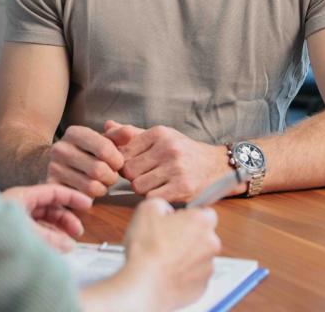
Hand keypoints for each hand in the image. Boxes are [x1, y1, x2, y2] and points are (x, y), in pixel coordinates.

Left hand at [1, 183, 91, 252]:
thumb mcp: (28, 232)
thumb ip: (51, 238)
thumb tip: (69, 244)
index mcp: (21, 196)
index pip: (52, 191)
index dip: (72, 196)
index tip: (88, 203)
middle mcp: (18, 204)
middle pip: (49, 208)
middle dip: (65, 219)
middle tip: (78, 232)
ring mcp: (14, 217)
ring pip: (42, 222)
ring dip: (57, 232)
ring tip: (68, 244)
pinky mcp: (10, 230)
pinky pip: (34, 231)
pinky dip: (46, 238)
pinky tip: (55, 247)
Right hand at [46, 125, 125, 197]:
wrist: (60, 164)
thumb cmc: (87, 152)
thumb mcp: (102, 140)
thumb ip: (117, 136)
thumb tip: (130, 132)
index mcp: (74, 133)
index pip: (104, 149)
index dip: (117, 160)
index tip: (117, 162)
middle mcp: (60, 149)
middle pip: (99, 170)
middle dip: (111, 176)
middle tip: (110, 175)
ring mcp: (54, 168)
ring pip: (91, 186)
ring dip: (103, 188)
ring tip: (101, 182)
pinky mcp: (53, 187)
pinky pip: (81, 198)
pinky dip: (91, 197)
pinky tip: (90, 191)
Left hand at [104, 121, 232, 202]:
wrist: (218, 166)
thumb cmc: (184, 152)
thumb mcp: (161, 136)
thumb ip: (133, 133)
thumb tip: (107, 126)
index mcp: (159, 133)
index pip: (124, 152)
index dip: (125, 163)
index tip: (135, 166)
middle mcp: (168, 148)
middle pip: (129, 171)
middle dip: (133, 177)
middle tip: (146, 177)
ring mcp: (176, 168)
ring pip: (138, 186)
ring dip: (143, 189)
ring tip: (156, 184)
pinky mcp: (183, 188)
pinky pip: (152, 198)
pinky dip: (155, 198)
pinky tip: (164, 192)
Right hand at [121, 200, 220, 309]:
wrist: (145, 284)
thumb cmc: (147, 249)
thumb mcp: (146, 210)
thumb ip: (161, 204)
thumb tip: (165, 210)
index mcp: (200, 222)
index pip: (206, 212)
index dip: (190, 215)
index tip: (178, 220)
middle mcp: (210, 243)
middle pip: (204, 236)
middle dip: (189, 236)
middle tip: (166, 240)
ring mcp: (208, 267)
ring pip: (200, 257)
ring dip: (186, 256)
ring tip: (163, 259)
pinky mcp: (202, 287)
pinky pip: (195, 276)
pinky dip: (184, 274)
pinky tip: (166, 273)